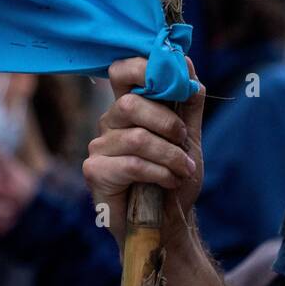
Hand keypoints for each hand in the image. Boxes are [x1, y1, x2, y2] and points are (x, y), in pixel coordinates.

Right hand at [83, 58, 203, 245]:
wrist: (169, 222)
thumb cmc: (174, 178)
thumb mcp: (189, 137)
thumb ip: (188, 103)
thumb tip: (186, 63)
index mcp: (130, 108)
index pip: (123, 71)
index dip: (143, 67)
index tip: (174, 79)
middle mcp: (110, 122)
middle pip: (130, 104)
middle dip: (168, 124)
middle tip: (183, 143)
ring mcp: (99, 146)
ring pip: (136, 138)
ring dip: (170, 156)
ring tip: (183, 170)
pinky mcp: (95, 171)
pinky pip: (132, 164)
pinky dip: (160, 173)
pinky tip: (169, 181)